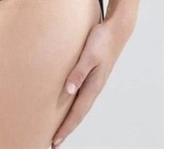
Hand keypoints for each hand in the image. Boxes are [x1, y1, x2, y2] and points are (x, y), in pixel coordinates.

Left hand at [51, 17, 133, 146]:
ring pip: (79, 106)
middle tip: (52, 143)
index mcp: (93, 86)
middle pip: (77, 114)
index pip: (77, 113)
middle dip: (66, 129)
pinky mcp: (91, 75)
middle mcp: (93, 87)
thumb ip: (79, 71)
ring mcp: (93, 82)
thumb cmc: (101, 41)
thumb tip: (69, 90)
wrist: (115, 30)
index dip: (65, 127)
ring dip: (69, 118)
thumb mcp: (89, 55)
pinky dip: (72, 105)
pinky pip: (80, 95)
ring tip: (57, 128)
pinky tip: (66, 104)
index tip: (54, 140)